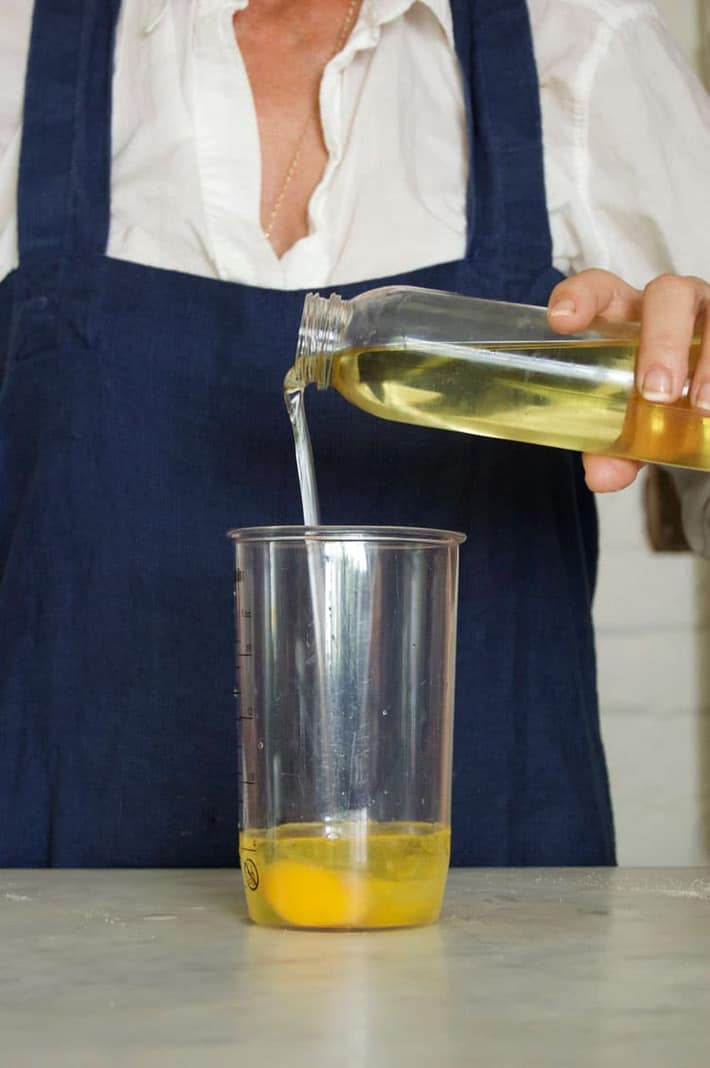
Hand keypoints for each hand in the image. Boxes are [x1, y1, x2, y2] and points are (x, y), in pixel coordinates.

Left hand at [546, 269, 709, 491]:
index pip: (600, 288)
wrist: (701, 403)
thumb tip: (601, 477)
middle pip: (668, 294)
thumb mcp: (630, 423)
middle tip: (655, 392)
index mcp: (627, 314)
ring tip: (703, 407)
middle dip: (663, 341)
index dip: (581, 296)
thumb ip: (613, 448)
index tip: (562, 322)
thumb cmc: (655, 398)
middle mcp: (672, 303)